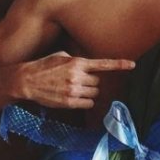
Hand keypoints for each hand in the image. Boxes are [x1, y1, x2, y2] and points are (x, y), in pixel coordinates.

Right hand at [13, 52, 134, 108]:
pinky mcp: (69, 102)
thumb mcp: (61, 55)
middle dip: (92, 81)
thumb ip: (77, 60)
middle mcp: (77, 76)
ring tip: (76, 88)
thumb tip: (88, 65)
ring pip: (94, 94)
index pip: (103, 64)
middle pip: (98, 82)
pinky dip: (86, 101)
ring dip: (89, 92)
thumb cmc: (43, 65)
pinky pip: (88, 104)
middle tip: (81, 80)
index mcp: (77, 62)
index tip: (132, 65)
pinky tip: (76, 97)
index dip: (119, 65)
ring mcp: (74, 90)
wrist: (27, 80)